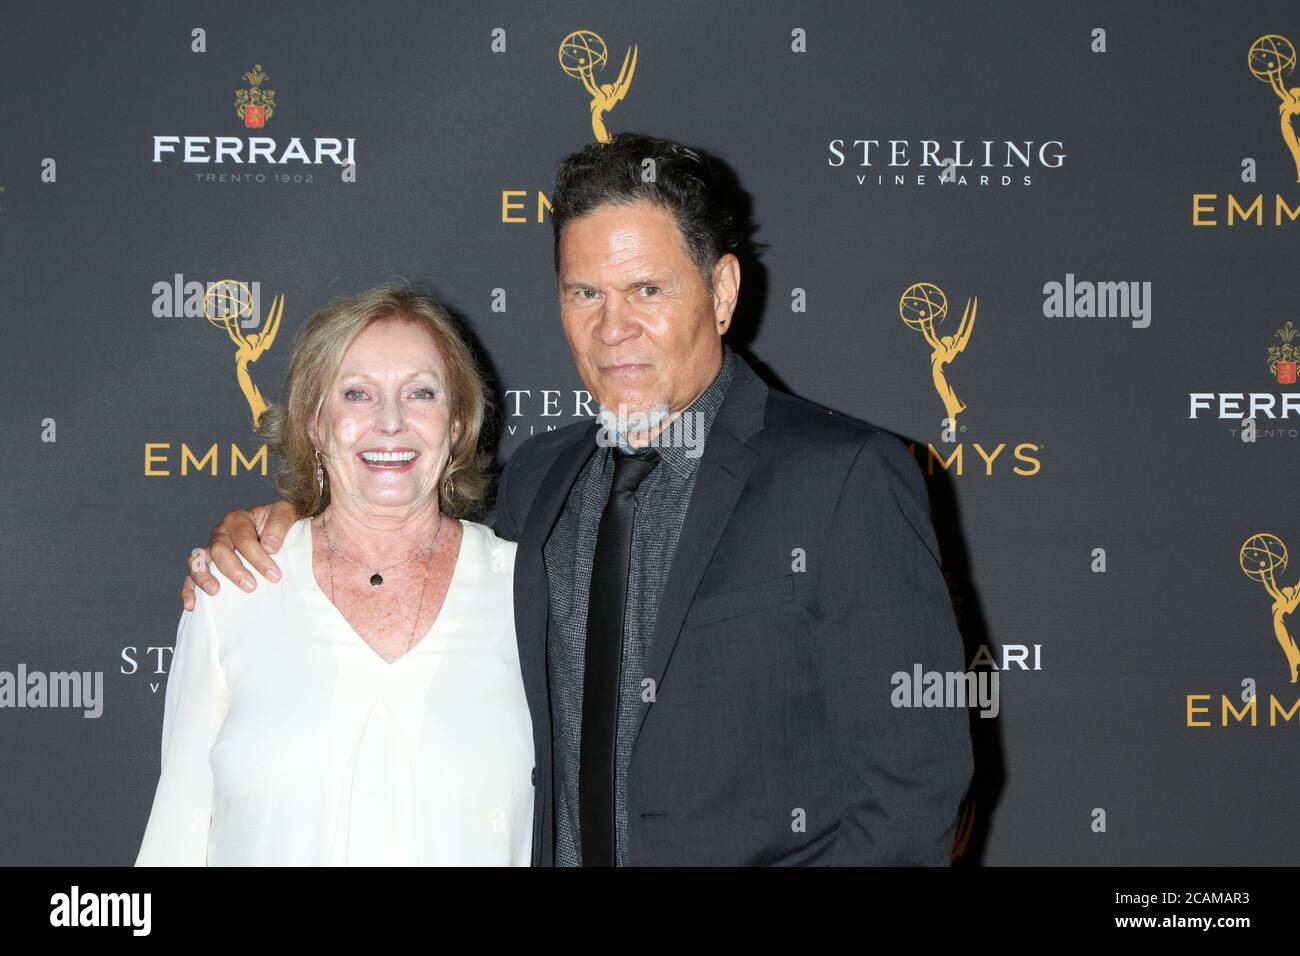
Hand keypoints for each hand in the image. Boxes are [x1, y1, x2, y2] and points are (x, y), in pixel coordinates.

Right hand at [180, 500, 298, 609]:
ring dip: (204, 577)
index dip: (257, 557)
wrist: (279, 533)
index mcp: (238, 520)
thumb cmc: (280, 525)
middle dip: (235, 569)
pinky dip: (189, 590)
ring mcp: (211, 550)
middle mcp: (221, 534)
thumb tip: (269, 546)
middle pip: (219, 550)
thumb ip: (279, 524)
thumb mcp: (286, 514)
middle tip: (251, 586)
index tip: (274, 575)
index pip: (243, 538)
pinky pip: (191, 577)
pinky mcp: (207, 567)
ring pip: (198, 561)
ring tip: (215, 591)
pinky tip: (192, 605)